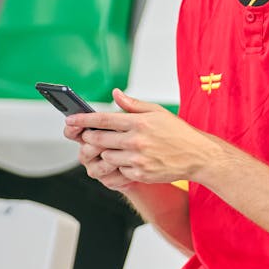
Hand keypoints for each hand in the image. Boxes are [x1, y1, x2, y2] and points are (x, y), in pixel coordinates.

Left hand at [66, 88, 221, 184]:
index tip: (71, 119)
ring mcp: (138, 160)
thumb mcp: (158, 112)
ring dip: (106, 152)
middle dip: (89, 137)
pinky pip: (119, 170)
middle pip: (99, 139)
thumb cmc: (179, 133)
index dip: (83, 119)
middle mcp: (137, 141)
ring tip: (115, 148)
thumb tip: (116, 94)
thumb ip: (133, 104)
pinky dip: (120, 166)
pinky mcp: (141, 174)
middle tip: (88, 136)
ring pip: (106, 156)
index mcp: (139, 122)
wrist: (198, 156)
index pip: (103, 119)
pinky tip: (130, 160)